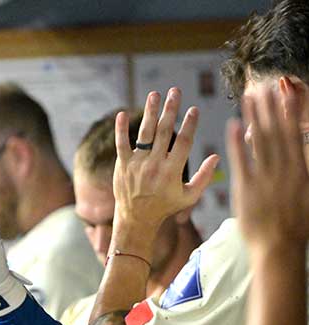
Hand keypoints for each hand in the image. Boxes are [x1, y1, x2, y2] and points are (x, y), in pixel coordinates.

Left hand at [112, 88, 219, 256]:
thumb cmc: (165, 207)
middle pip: (164, 131)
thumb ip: (204, 177)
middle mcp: (154, 165)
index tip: (194, 109)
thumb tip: (217, 156)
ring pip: (144, 133)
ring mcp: (137, 164)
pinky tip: (122, 113)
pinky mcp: (122, 165)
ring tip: (155, 94)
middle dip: (171, 109)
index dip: (189, 124)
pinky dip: (121, 129)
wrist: (136, 219)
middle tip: (175, 91)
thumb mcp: (189, 196)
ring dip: (150, 112)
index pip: (184, 142)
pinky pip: (121, 144)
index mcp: (172, 171)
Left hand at [230, 84, 308, 247]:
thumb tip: (303, 149)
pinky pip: (241, 161)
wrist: (278, 248)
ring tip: (249, 97)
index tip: (286, 91)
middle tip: (264, 84)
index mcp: (300, 169)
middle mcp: (284, 170)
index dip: (290, 110)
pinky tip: (231, 124)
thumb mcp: (307, 192)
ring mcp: (264, 179)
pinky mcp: (246, 189)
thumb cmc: (295, 224)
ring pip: (259, 141)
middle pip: (277, 131)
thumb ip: (304, 168)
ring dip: (254, 117)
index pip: (294, 133)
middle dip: (271, 106)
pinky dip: (237, 142)